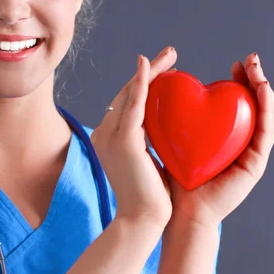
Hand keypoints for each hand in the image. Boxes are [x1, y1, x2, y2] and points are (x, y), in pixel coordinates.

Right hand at [90, 46, 177, 228]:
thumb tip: (158, 131)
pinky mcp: (123, 139)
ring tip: (170, 54)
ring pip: (131, 94)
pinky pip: (134, 104)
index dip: (143, 84)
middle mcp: (103, 133)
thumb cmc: (148, 197)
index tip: (164, 71)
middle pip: (127, 93)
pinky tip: (149, 65)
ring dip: (151, 70)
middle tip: (170, 54)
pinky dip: (142, 82)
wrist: (141, 219)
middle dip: (150, 71)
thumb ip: (145, 144)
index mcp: (107, 138)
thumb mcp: (144, 163)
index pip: (126, 104)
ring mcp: (110, 135)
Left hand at [165, 52, 273, 227]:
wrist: (178, 209)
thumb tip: (163, 82)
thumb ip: (174, 112)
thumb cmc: (173, 174)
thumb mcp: (173, 135)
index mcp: (227, 136)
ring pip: (265, 114)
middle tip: (251, 59)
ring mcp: (251, 153)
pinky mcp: (255, 163)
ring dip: (264, 89)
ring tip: (258, 70)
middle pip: (255, 106)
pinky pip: (266, 131)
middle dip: (255, 79)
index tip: (235, 63)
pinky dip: (266, 109)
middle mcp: (242, 142)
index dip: (240, 82)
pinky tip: (262, 91)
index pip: (239, 104)